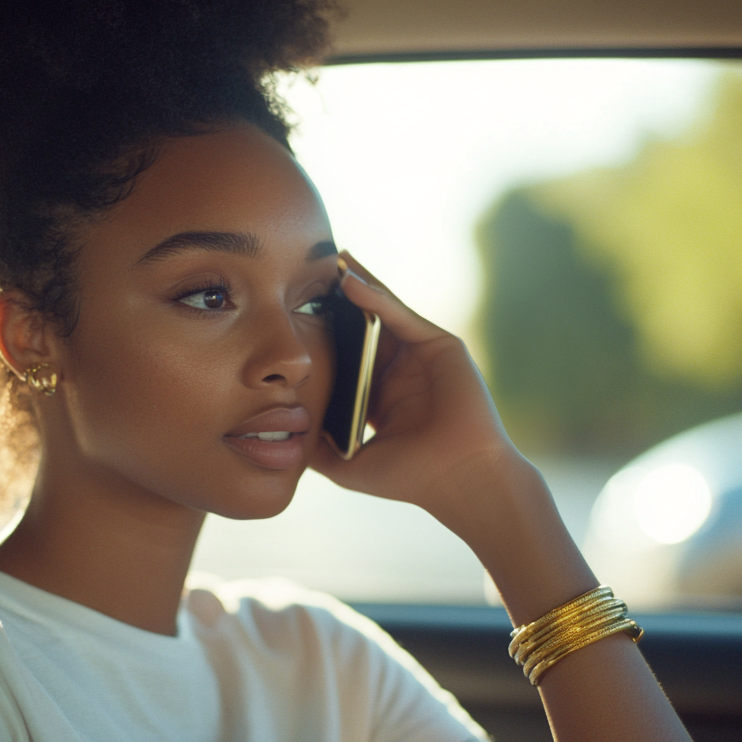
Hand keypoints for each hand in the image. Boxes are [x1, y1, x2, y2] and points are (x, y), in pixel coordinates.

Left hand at [309, 253, 533, 542]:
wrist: (457, 481)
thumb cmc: (410, 478)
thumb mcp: (349, 465)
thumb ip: (318, 449)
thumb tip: (283, 437)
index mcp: (381, 396)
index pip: (347, 355)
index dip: (324, 334)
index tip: (292, 313)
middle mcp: (401, 372)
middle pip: (363, 326)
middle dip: (338, 300)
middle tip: (307, 271)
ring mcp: (421, 357)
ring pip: (382, 313)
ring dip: (356, 285)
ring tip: (328, 260)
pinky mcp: (440, 346)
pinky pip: (400, 316)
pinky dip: (376, 297)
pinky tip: (350, 282)